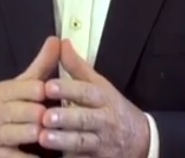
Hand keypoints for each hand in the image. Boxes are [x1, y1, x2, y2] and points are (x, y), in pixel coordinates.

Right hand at [0, 36, 59, 157]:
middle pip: (15, 111)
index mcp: (3, 93)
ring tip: (45, 134)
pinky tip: (41, 157)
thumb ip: (41, 66)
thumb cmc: (7, 108)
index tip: (45, 90)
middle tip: (48, 115)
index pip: (16, 89)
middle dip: (32, 113)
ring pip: (13, 134)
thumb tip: (57, 40)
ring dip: (30, 134)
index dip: (31, 90)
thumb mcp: (20, 86)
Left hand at [39, 39, 149, 157]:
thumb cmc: (112, 107)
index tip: (48, 86)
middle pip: (85, 119)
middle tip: (45, 116)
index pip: (86, 92)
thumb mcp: (100, 85)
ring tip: (43, 138)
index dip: (68, 89)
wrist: (140, 140)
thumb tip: (61, 43)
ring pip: (82, 142)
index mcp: (103, 98)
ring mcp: (100, 142)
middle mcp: (103, 120)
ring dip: (63, 141)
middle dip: (66, 118)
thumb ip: (78, 67)